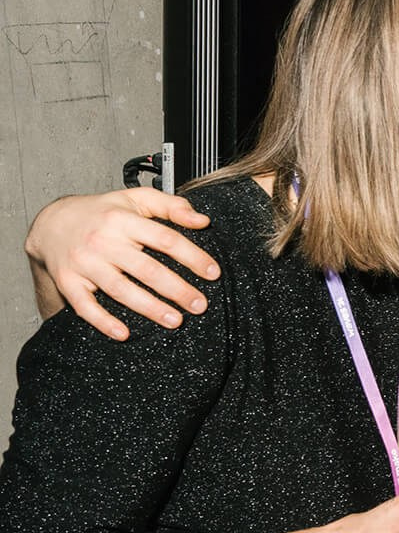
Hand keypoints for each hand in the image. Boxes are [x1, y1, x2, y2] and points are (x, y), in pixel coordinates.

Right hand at [25, 190, 218, 338]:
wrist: (52, 223)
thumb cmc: (102, 213)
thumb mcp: (135, 199)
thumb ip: (170, 206)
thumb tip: (202, 220)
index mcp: (123, 220)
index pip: (165, 239)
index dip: (192, 256)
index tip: (213, 273)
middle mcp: (102, 241)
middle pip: (146, 269)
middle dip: (177, 290)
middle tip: (200, 305)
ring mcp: (84, 263)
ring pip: (120, 289)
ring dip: (149, 308)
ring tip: (175, 320)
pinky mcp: (68, 281)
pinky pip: (85, 306)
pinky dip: (103, 321)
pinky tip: (124, 333)